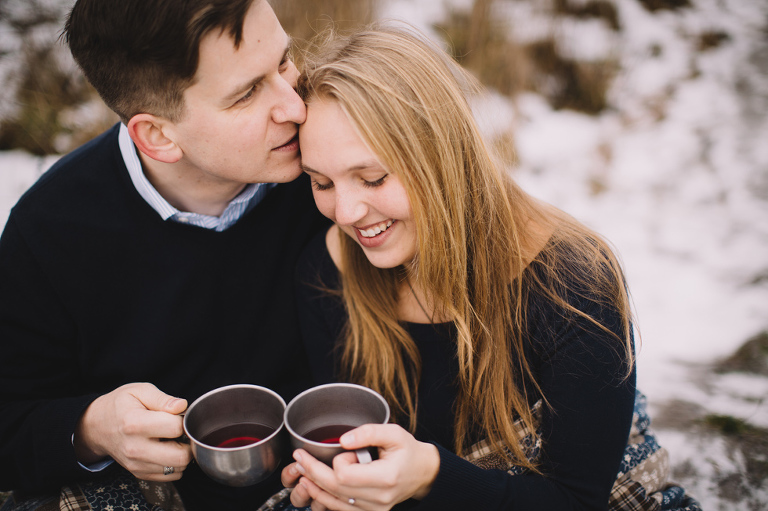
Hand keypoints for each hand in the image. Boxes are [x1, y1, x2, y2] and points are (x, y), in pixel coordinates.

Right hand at [74, 382, 191, 480]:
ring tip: (171, 439)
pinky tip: (166, 449)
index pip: (176, 428)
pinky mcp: (139, 473)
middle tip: (180, 431)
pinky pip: (170, 476)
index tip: (176, 416)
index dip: (182, 419)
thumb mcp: (139, 391)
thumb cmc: (120, 406)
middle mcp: (135, 448)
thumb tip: (182, 406)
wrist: (97, 426)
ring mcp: (136, 464)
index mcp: (135, 423)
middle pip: (180, 456)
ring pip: (178, 468)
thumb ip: (163, 399)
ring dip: (182, 453)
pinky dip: (174, 464)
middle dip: (187, 442)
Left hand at [288, 424, 439, 510]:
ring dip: (314, 486)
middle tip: (299, 458)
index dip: (338, 461)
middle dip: (313, 472)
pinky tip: (314, 486)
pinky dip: (324, 498)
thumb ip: (368, 432)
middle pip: (335, 489)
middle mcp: (379, 499)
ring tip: (301, 471)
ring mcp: (373, 510)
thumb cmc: (408, 451)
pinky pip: (339, 510)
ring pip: (333, 503)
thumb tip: (343, 439)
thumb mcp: (394, 433)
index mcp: (386, 478)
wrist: (422, 473)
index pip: (345, 476)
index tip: (345, 449)